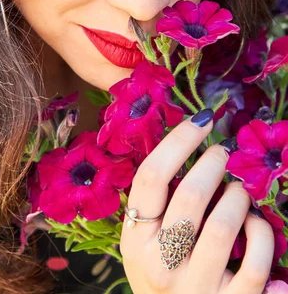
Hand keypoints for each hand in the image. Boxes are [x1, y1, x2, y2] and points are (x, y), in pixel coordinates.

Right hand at [120, 111, 274, 293]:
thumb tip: (188, 142)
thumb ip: (156, 203)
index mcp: (135, 239)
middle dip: (213, 162)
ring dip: (238, 196)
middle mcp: (160, 263)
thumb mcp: (143, 240)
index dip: (180, 140)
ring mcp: (196, 287)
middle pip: (190, 194)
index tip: (202, 120)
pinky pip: (256, 259)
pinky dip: (262, 233)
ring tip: (238, 190)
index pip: (151, 176)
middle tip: (222, 153)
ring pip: (225, 224)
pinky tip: (255, 224)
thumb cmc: (161, 272)